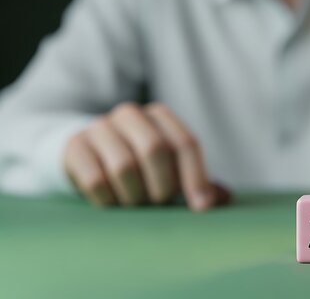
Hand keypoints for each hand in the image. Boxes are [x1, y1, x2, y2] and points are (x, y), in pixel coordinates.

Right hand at [64, 102, 229, 209]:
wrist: (86, 155)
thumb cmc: (139, 166)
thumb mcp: (169, 169)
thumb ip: (196, 182)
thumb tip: (223, 199)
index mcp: (160, 116)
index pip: (186, 143)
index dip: (197, 177)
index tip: (202, 207)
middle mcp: (131, 114)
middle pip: (155, 149)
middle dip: (162, 186)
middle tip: (160, 205)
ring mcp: (99, 127)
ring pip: (124, 166)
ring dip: (135, 196)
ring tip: (136, 206)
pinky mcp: (75, 146)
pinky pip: (96, 180)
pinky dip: (109, 200)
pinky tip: (112, 204)